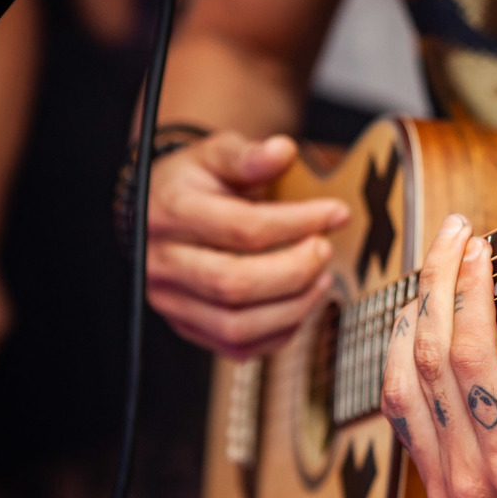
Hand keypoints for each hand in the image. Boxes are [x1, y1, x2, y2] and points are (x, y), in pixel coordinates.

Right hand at [146, 132, 349, 357]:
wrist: (160, 213)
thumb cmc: (195, 182)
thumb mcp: (216, 154)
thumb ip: (249, 154)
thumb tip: (284, 150)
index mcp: (171, 213)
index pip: (243, 228)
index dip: (299, 222)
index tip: (336, 212)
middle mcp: (163, 263)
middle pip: (236, 284)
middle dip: (296, 270)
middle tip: (325, 249)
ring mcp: (172, 301)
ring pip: (237, 326)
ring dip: (293, 307)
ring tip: (321, 278)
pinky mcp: (188, 327)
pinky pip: (238, 347)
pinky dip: (279, 331)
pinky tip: (300, 302)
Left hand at [380, 214, 496, 497]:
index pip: (472, 358)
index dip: (468, 294)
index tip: (477, 247)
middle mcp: (473, 479)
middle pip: (430, 364)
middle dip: (437, 289)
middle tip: (453, 237)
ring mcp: (446, 485)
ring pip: (402, 383)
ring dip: (413, 318)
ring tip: (438, 270)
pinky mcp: (434, 479)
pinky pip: (400, 407)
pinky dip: (404, 356)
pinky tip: (421, 317)